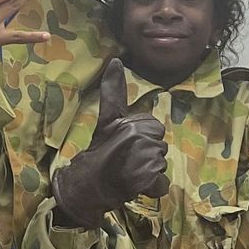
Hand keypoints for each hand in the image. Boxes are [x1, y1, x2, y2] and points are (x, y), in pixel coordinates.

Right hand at [50, 60, 169, 228]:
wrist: (86, 184)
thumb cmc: (99, 151)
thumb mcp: (107, 120)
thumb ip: (113, 91)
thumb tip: (116, 60)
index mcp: (132, 123)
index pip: (155, 128)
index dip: (143, 138)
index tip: (125, 144)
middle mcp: (138, 139)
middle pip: (161, 147)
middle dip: (148, 156)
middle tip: (126, 160)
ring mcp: (143, 160)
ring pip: (162, 165)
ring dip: (149, 172)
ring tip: (128, 172)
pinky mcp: (145, 180)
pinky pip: (162, 184)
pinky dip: (152, 188)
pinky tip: (136, 186)